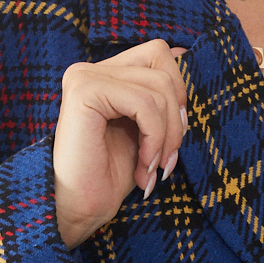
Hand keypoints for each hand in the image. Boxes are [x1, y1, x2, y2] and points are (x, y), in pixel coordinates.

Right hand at [52, 39, 188, 249]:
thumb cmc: (111, 176)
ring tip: (152, 167)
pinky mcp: (85, 91)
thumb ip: (161, 95)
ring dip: (166, 135)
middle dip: (176, 116)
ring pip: (158, 88)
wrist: (80, 210)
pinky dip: (154, 138)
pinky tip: (142, 166)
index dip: (178, 94)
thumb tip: (183, 51)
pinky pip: (144, 104)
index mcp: (104, 75)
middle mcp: (89, 70)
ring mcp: (84, 77)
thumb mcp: (147, 130)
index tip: (172, 140)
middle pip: (162, 65)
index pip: (159, 55)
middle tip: (166, 158)